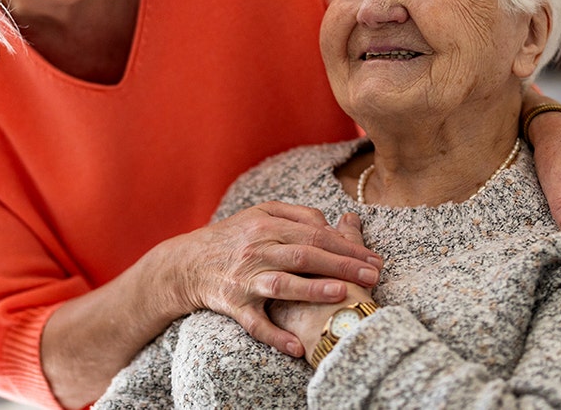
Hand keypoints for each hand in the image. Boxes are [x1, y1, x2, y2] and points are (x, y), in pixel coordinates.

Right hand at [167, 202, 382, 357]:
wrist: (186, 263)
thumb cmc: (232, 237)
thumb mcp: (259, 214)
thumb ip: (296, 214)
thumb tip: (331, 223)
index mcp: (266, 225)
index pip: (314, 233)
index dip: (347, 246)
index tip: (374, 259)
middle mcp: (257, 250)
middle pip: (304, 255)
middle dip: (342, 265)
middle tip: (373, 277)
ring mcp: (245, 279)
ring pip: (281, 284)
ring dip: (311, 289)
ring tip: (341, 294)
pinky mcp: (233, 305)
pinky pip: (255, 324)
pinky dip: (275, 336)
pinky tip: (297, 347)